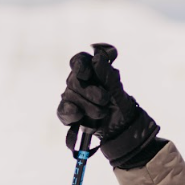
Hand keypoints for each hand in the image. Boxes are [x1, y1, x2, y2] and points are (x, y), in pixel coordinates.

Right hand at [56, 44, 161, 167]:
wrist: (121, 126)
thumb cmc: (118, 102)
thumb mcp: (117, 89)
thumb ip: (107, 74)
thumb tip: (97, 58)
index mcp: (90, 70)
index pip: (79, 61)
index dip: (80, 65)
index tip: (86, 73)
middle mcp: (78, 81)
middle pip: (74, 81)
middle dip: (91, 92)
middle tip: (105, 99)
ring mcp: (71, 97)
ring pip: (70, 97)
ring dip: (89, 107)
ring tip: (102, 113)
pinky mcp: (68, 113)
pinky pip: (63, 111)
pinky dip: (70, 113)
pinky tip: (78, 114)